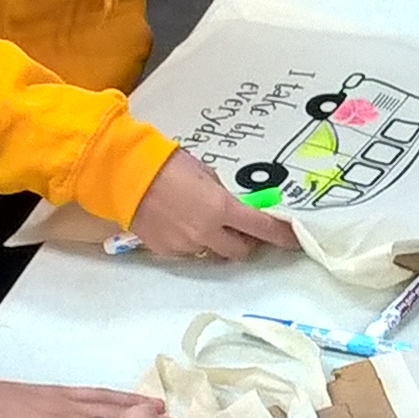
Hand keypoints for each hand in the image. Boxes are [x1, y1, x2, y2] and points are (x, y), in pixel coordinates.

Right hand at [128, 149, 297, 260]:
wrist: (125, 175)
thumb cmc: (166, 165)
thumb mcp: (203, 171)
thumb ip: (221, 192)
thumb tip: (230, 205)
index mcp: (221, 208)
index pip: (261, 227)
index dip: (281, 236)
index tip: (293, 240)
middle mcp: (207, 232)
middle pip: (240, 251)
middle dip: (244, 242)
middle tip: (239, 228)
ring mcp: (185, 245)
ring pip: (212, 252)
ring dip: (215, 241)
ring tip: (199, 219)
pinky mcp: (166, 251)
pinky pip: (188, 251)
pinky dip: (191, 241)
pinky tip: (179, 223)